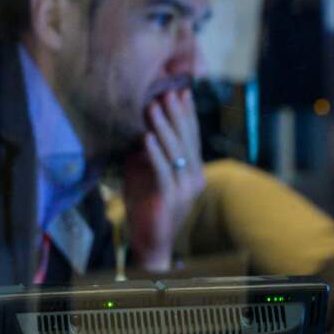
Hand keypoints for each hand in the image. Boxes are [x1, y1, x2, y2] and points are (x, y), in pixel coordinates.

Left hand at [122, 90, 205, 271]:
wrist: (149, 242)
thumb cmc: (146, 205)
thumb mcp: (145, 172)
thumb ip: (146, 151)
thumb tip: (138, 124)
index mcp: (194, 169)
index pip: (192, 136)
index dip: (186, 113)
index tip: (180, 91)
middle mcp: (195, 177)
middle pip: (186, 139)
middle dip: (176, 113)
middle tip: (167, 91)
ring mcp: (185, 189)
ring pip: (176, 151)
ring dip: (163, 126)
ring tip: (153, 106)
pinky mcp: (171, 198)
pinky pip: (163, 171)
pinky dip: (154, 153)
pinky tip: (146, 137)